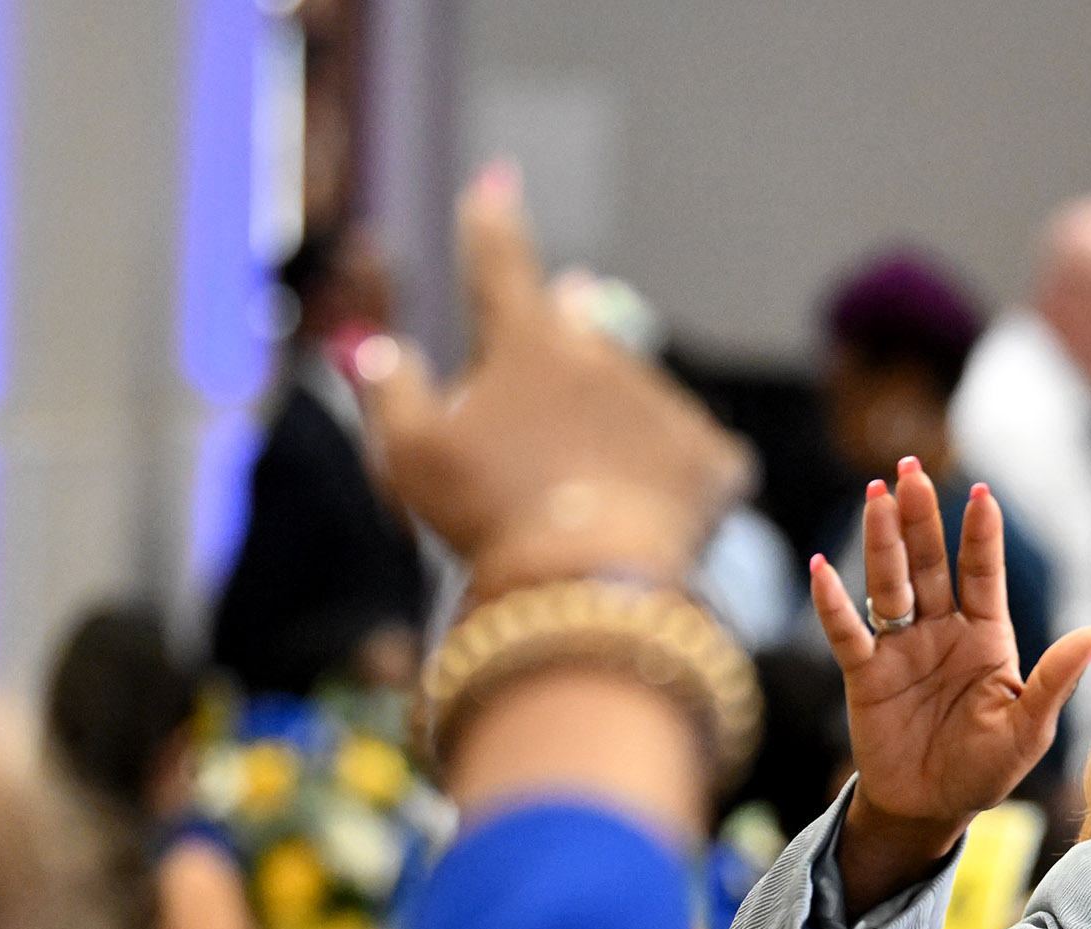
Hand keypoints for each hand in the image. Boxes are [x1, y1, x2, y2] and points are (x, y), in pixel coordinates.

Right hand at [366, 165, 747, 601]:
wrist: (586, 580)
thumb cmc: (488, 513)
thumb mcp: (410, 453)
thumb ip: (391, 389)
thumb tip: (378, 348)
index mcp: (526, 340)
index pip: (498, 260)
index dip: (491, 221)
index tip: (495, 186)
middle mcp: (602, 354)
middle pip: (579, 330)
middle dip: (569, 321)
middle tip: (573, 300)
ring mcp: (663, 403)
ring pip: (634, 403)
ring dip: (617, 423)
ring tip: (590, 489)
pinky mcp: (712, 458)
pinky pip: (694, 457)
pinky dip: (675, 478)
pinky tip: (660, 508)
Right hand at [810, 458, 1090, 910]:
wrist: (933, 809)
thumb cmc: (987, 769)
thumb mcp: (1030, 727)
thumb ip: (1059, 676)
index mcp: (987, 636)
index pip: (983, 573)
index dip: (981, 534)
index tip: (981, 493)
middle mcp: (942, 631)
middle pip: (930, 563)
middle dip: (921, 517)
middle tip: (911, 468)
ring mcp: (901, 648)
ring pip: (889, 584)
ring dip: (881, 541)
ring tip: (876, 494)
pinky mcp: (866, 675)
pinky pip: (847, 633)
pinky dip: (832, 603)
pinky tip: (821, 569)